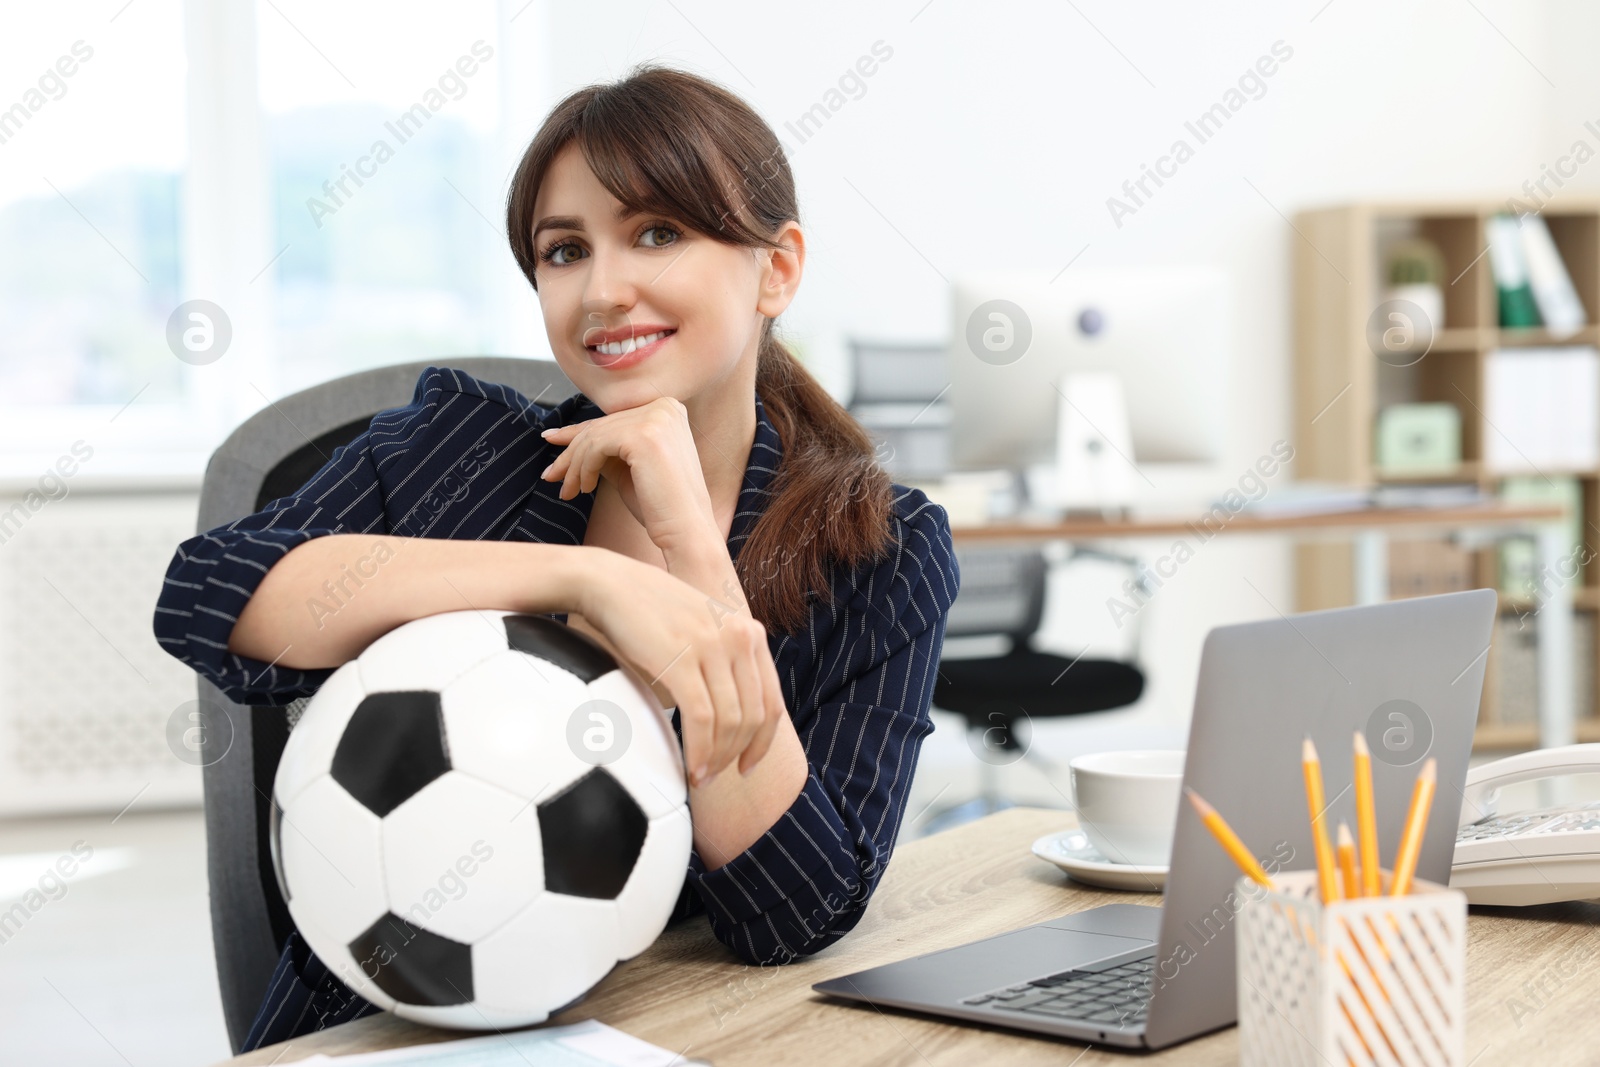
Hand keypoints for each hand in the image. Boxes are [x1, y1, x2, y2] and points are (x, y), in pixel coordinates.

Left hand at [539, 396, 716, 556]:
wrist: (687, 532)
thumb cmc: (660, 507)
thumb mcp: (628, 469)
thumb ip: (606, 448)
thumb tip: (564, 436)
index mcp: (668, 410)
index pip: (612, 420)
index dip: (578, 433)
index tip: (550, 441)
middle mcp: (665, 407)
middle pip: (601, 426)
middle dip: (570, 454)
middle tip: (551, 476)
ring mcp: (656, 418)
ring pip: (594, 436)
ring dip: (575, 466)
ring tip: (568, 491)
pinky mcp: (644, 434)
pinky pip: (596, 445)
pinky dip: (584, 468)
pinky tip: (585, 488)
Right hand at [578, 552, 784, 786]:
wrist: (610, 583)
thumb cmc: (650, 612)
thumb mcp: (702, 629)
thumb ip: (722, 661)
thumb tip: (728, 715)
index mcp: (749, 632)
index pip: (771, 700)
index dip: (764, 741)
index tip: (748, 765)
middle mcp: (739, 637)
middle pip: (754, 716)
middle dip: (738, 756)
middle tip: (717, 777)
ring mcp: (713, 647)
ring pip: (730, 722)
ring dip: (717, 759)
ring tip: (700, 777)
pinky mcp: (683, 660)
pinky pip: (702, 719)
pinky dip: (699, 750)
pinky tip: (690, 767)